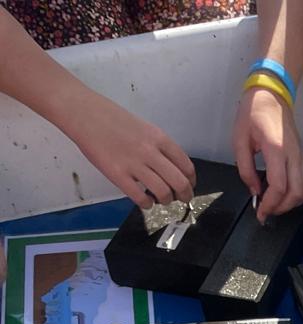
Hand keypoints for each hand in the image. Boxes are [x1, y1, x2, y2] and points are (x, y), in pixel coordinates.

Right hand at [62, 89, 193, 207]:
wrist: (83, 112)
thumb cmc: (111, 118)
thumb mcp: (143, 127)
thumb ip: (158, 147)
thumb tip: (171, 169)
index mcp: (158, 138)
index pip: (186, 166)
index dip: (191, 181)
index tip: (189, 186)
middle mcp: (150, 151)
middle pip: (179, 183)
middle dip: (183, 196)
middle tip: (179, 199)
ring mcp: (134, 164)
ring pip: (163, 193)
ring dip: (165, 200)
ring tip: (159, 199)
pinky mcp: (118, 175)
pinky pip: (141, 198)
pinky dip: (147, 204)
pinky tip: (145, 201)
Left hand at [233, 88, 302, 220]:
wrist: (272, 94)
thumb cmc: (254, 112)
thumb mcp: (240, 139)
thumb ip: (246, 168)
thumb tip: (254, 190)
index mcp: (276, 148)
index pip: (279, 186)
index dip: (270, 204)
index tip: (260, 212)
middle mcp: (292, 154)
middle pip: (296, 193)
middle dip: (282, 208)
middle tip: (267, 210)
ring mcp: (300, 156)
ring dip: (292, 203)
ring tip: (276, 203)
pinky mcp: (301, 157)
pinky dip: (297, 194)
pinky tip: (284, 193)